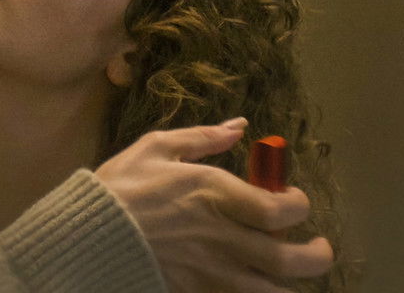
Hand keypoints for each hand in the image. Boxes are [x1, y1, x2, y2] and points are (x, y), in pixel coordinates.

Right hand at [94, 118, 333, 292]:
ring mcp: (213, 272)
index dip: (300, 205)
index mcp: (217, 195)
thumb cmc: (121, 186)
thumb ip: (202, 139)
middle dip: (317, 256)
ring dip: (290, 285)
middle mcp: (225, 237)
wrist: (86, 235)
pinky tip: (256, 287)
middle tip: (317, 248)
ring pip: (274, 291)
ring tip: (289, 275)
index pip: (284, 209)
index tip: (292, 200)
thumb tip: (239, 127)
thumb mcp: (156, 148)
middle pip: (292, 260)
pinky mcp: (197, 292)